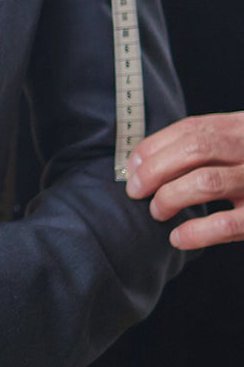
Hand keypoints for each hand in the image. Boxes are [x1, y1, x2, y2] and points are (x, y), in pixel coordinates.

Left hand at [127, 113, 243, 248]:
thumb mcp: (242, 143)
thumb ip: (210, 144)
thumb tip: (144, 161)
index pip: (192, 128)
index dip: (155, 146)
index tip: (133, 165)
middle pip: (195, 149)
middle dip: (155, 169)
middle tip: (136, 190)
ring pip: (207, 181)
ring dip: (171, 196)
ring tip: (158, 210)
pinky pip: (228, 223)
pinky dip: (197, 231)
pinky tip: (179, 237)